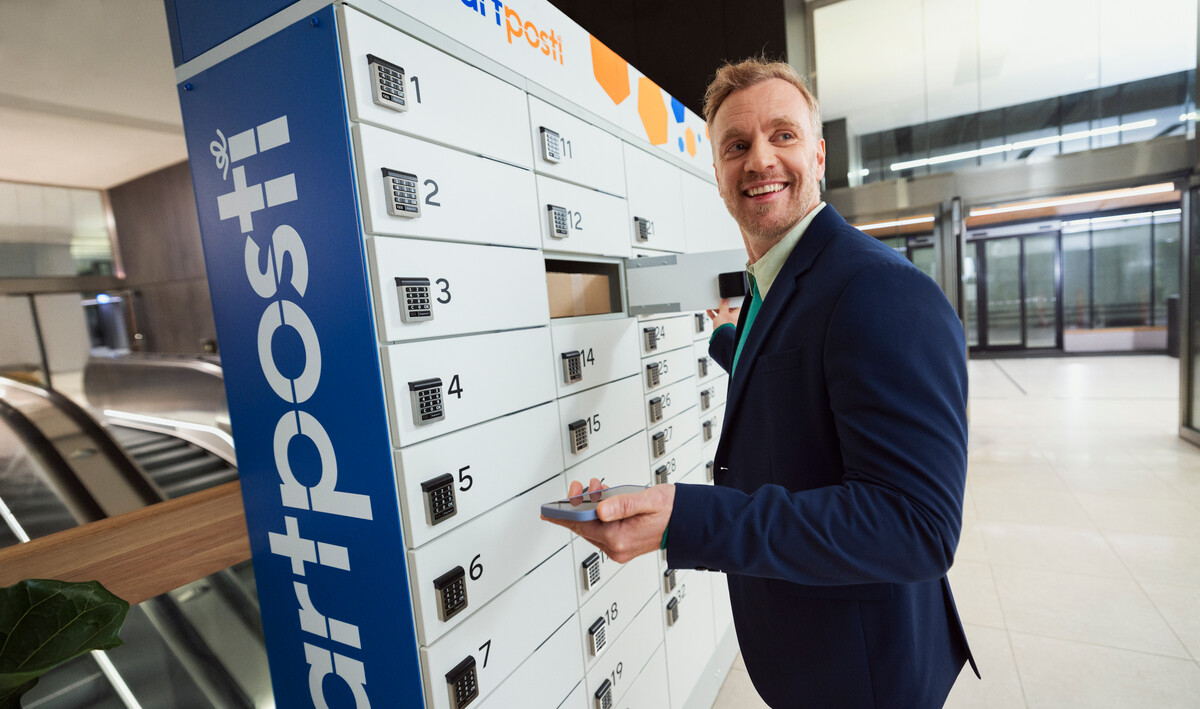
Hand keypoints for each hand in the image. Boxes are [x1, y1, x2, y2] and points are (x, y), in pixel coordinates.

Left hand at [541, 478, 675, 562]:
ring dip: (590, 508)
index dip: (564, 515)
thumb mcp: (648, 499)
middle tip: (579, 488)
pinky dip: (598, 514)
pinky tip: (603, 500)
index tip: (548, 511)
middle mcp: (617, 547)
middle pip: (584, 526)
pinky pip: (602, 529)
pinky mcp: (622, 544)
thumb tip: (599, 508)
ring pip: (592, 527)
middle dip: (578, 506)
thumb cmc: (672, 510)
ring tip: (597, 489)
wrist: (689, 522)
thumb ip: (622, 504)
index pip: (582, 525)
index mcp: (620, 538)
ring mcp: (619, 548)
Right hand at [706, 298, 739, 328]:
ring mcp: (727, 322)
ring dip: (716, 310)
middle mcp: (733, 319)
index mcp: (737, 315)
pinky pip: (717, 318)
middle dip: (722, 306)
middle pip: (728, 309)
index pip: (735, 306)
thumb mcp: (723, 313)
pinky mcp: (721, 325)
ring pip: (722, 314)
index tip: (725, 299)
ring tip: (712, 305)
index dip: (730, 302)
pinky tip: (709, 311)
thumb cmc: (725, 327)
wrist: (720, 338)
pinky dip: (713, 314)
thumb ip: (724, 306)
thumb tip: (725, 301)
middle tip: (718, 302)